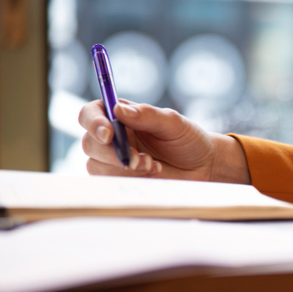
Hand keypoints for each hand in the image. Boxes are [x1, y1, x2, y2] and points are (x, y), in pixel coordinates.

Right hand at [78, 99, 249, 183]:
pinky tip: (153, 173)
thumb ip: (147, 115)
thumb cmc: (188, 139)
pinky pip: (110, 182)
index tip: (108, 134)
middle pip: (90, 144)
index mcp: (119, 116)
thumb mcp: (173, 123)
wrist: (203, 167)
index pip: (90, 114)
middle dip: (112, 154)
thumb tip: (119, 109)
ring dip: (122, 170)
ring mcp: (114, 160)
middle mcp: (112, 137)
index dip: (93, 123)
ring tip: (153, 165)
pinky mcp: (122, 179)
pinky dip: (130, 180)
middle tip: (138, 159)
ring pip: (96, 166)